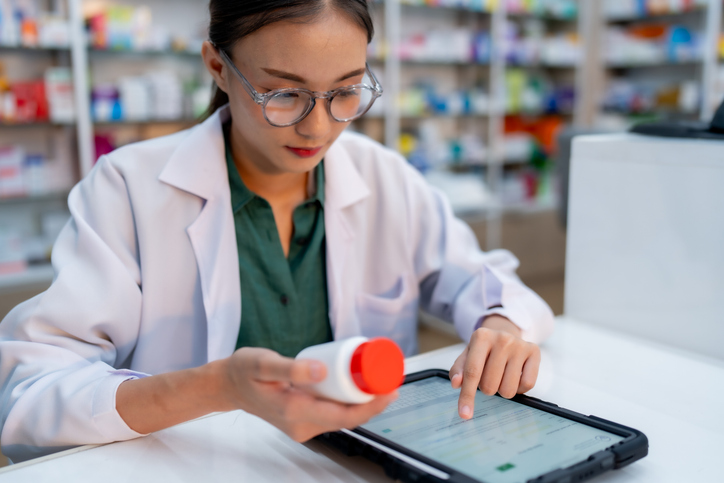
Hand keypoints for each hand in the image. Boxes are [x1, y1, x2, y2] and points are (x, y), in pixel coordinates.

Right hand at [221, 347, 396, 441]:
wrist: (226, 385)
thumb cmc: (243, 372)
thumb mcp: (263, 363)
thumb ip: (291, 368)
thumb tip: (322, 370)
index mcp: (294, 412)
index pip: (343, 417)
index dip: (371, 406)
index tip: (389, 390)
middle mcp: (300, 425)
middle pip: (347, 419)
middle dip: (373, 402)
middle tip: (391, 378)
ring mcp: (301, 426)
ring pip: (341, 417)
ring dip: (362, 402)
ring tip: (378, 378)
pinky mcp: (302, 421)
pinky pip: (332, 413)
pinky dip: (348, 401)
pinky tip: (357, 386)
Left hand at [449, 315, 539, 418]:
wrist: (506, 332)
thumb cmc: (484, 349)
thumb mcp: (468, 354)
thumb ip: (459, 369)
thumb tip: (456, 383)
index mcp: (481, 336)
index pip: (472, 372)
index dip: (467, 396)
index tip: (464, 414)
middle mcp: (502, 338)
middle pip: (490, 385)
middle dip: (486, 388)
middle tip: (488, 376)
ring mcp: (519, 345)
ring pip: (508, 389)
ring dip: (502, 390)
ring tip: (501, 375)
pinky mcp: (534, 352)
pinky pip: (527, 385)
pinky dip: (519, 388)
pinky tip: (515, 377)